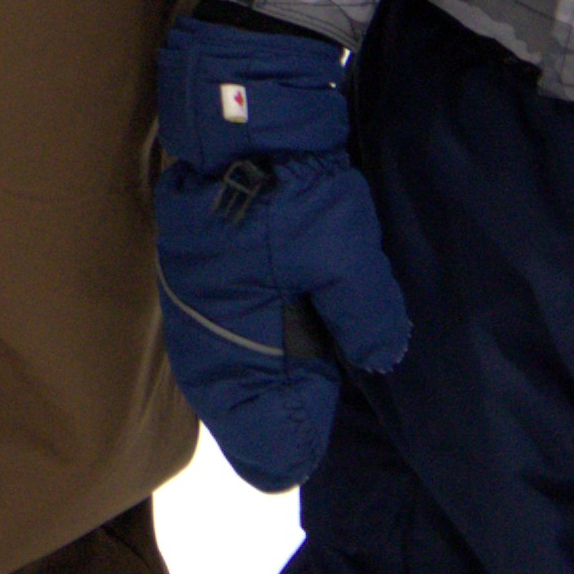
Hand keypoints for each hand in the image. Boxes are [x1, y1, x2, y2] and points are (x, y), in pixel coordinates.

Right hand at [150, 13, 410, 492]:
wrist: (243, 111)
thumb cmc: (294, 190)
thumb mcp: (347, 254)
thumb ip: (366, 316)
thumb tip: (380, 358)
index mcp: (236, 339)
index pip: (256, 425)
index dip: (288, 445)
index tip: (306, 462)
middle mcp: (203, 332)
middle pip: (231, 406)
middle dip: (265, 426)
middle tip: (295, 451)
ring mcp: (192, 300)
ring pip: (219, 372)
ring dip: (249, 391)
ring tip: (282, 410)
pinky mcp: (195, 270)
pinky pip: (212, 337)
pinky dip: (237, 355)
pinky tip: (260, 356)